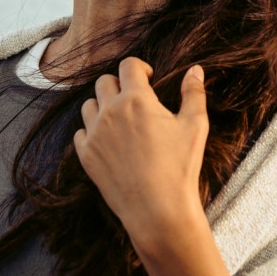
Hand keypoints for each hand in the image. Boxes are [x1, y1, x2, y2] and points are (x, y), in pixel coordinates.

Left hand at [74, 57, 208, 247]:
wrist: (158, 210)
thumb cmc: (180, 167)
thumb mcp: (195, 126)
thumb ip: (194, 93)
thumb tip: (195, 70)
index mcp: (136, 99)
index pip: (128, 65)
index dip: (140, 67)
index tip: (149, 78)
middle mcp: (110, 111)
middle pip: (104, 81)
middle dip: (119, 84)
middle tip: (134, 99)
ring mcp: (94, 134)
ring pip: (89, 105)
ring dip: (103, 105)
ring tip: (121, 119)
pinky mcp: (86, 155)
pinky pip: (80, 132)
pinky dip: (92, 131)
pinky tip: (109, 140)